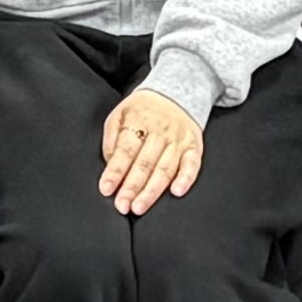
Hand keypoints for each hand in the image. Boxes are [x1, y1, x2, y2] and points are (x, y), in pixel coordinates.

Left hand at [99, 88, 207, 214]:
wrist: (175, 94)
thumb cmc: (142, 110)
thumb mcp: (120, 115)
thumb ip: (112, 139)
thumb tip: (109, 165)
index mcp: (138, 122)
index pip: (125, 151)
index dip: (115, 172)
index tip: (106, 189)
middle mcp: (159, 132)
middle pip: (144, 164)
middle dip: (132, 187)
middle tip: (122, 206)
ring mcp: (178, 140)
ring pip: (165, 169)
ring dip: (152, 190)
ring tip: (140, 206)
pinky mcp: (194, 147)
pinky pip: (192, 165)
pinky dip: (186, 178)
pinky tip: (176, 191)